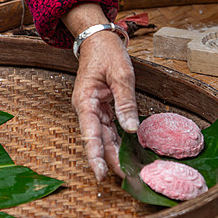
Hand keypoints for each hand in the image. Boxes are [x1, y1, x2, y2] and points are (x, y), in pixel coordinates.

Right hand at [71, 30, 137, 180]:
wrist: (98, 40)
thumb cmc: (107, 53)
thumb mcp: (121, 74)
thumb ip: (126, 102)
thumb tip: (132, 129)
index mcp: (85, 102)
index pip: (90, 135)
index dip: (95, 157)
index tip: (101, 175)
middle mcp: (86, 110)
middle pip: (97, 141)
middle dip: (110, 161)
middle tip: (127, 177)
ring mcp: (93, 111)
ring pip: (104, 138)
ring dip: (115, 154)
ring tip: (129, 171)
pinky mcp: (101, 110)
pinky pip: (109, 130)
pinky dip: (118, 142)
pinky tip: (127, 154)